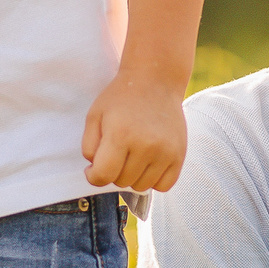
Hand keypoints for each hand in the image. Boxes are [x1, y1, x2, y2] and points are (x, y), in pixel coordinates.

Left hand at [82, 71, 186, 190]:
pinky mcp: (179, 155)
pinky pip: (164, 185)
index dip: (93, 176)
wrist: (156, 81)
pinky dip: (154, 180)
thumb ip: (89, 146)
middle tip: (117, 153)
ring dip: (133, 177)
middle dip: (114, 172)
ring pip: (141, 187)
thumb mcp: (94, 116)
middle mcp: (145, 146)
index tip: (94, 168)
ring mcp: (165, 152)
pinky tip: (148, 164)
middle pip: (121, 182)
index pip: (103, 176)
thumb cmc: (121, 98)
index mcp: (120, 135)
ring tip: (133, 156)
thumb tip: (96, 171)